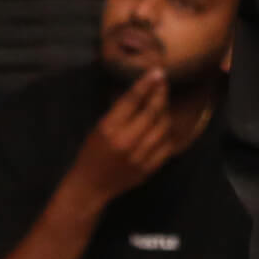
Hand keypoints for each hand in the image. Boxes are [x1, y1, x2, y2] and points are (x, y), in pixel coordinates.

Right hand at [68, 68, 179, 204]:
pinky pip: (167, 145)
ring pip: (163, 127)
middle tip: (163, 83)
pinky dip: (168, 132)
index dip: (146, 84)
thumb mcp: (99, 128)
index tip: (157, 72)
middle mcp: (126, 142)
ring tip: (162, 103)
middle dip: (160, 94)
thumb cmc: (91, 153)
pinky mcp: (149, 168)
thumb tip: (141, 90)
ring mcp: (140, 157)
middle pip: (152, 112)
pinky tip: (164, 124)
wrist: (90, 186)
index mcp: (109, 129)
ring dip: (165, 112)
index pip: (132, 101)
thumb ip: (119, 112)